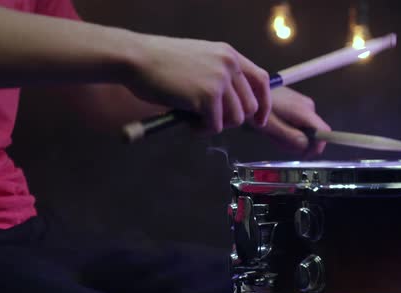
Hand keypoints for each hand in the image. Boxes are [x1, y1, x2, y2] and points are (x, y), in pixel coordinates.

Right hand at [126, 34, 270, 133]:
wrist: (137, 59)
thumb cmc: (159, 63)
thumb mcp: (199, 61)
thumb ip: (218, 76)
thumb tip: (229, 106)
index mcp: (228, 54)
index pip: (261, 80)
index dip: (263, 103)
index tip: (259, 119)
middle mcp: (229, 65)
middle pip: (250, 106)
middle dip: (231, 119)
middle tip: (209, 121)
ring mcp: (220, 80)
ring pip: (235, 119)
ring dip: (215, 126)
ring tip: (194, 120)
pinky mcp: (207, 97)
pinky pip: (215, 126)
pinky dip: (201, 130)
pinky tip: (187, 122)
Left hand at [253, 87, 330, 157]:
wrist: (249, 88)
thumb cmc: (257, 108)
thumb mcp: (271, 126)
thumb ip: (290, 136)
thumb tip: (307, 146)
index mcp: (304, 111)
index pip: (324, 132)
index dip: (317, 147)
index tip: (302, 155)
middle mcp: (309, 106)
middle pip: (314, 133)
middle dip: (298, 142)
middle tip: (278, 141)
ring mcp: (303, 103)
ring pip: (305, 128)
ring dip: (292, 136)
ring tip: (273, 132)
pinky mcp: (297, 103)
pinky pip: (299, 122)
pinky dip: (289, 128)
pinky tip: (275, 126)